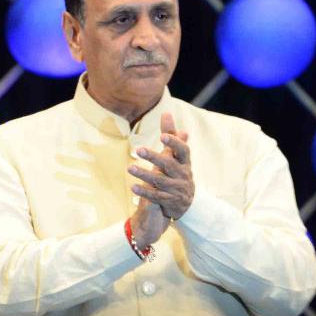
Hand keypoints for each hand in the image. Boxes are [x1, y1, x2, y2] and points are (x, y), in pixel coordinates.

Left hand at [127, 113, 194, 231]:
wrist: (185, 203)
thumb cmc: (177, 172)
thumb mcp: (175, 155)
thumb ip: (170, 135)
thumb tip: (166, 113)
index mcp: (184, 162)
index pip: (183, 150)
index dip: (174, 143)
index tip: (163, 136)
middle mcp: (183, 174)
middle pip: (169, 164)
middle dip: (154, 157)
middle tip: (138, 149)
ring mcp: (177, 188)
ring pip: (160, 181)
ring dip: (144, 174)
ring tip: (129, 168)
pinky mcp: (170, 201)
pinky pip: (157, 196)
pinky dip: (145, 192)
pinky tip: (133, 188)